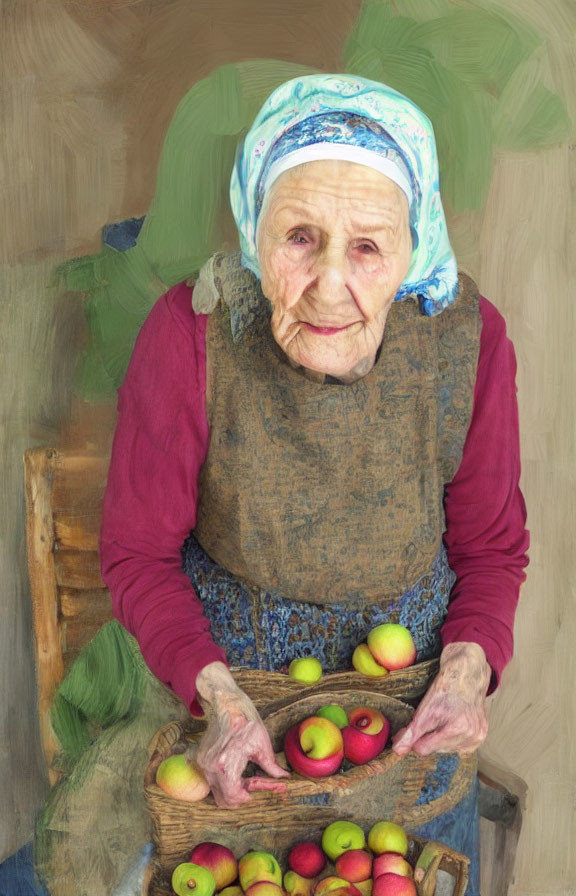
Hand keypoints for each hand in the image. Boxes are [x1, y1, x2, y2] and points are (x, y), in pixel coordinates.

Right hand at [195, 662, 288, 806]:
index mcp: (227, 763)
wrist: (227, 705)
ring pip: (217, 791)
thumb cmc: (247, 721)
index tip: (254, 793)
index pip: (233, 796)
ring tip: (244, 776)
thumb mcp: (263, 744)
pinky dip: (224, 781)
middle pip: (223, 799)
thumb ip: (271, 766)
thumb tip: (284, 779)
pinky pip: (212, 780)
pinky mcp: (201, 759)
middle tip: (252, 785)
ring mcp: (204, 763)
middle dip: (239, 796)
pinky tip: (235, 769)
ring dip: (232, 789)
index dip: (245, 798)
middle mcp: (212, 767)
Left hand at [391, 642, 490, 756]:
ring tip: (445, 719)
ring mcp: (477, 736)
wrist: (466, 675)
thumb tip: (398, 751)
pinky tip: (454, 724)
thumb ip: (410, 733)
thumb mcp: (424, 709)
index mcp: (455, 728)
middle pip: (436, 750)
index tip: (415, 727)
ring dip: (442, 738)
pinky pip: (460, 747)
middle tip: (432, 718)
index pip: (423, 749)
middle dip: (430, 737)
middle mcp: (469, 735)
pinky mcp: (482, 735)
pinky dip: (454, 738)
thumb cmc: (445, 689)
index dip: (415, 738)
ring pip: (448, 749)